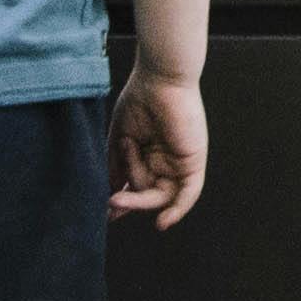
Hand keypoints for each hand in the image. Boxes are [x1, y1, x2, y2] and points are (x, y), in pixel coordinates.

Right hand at [110, 65, 207, 228]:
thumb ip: (117, 167)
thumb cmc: (138, 100)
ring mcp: (179, 162)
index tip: (108, 214)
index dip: (125, 201)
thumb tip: (112, 195)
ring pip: (160, 194)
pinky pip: (188, 194)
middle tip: (112, 205)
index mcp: (148, 154)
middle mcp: (165, 160)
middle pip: (149, 193)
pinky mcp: (193, 161)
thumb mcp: (120, 139)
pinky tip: (162, 222)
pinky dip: (177, 210)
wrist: (159, 78)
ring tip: (118, 196)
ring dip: (140, 199)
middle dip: (130, 201)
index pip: (138, 185)